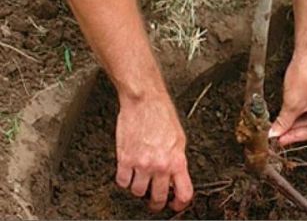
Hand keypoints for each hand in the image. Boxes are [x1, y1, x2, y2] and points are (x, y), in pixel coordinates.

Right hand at [115, 89, 192, 212]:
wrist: (144, 101)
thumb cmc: (162, 114)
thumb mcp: (179, 138)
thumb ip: (177, 160)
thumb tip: (175, 176)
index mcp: (177, 160)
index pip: (184, 193)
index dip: (180, 204)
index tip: (175, 205)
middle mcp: (160, 165)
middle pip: (158, 198)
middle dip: (157, 201)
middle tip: (154, 198)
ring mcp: (141, 164)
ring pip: (138, 192)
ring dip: (139, 188)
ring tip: (140, 179)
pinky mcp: (124, 159)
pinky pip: (122, 182)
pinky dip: (124, 180)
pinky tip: (128, 172)